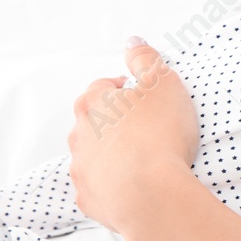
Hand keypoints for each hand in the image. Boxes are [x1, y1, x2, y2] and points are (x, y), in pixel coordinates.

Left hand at [66, 38, 198, 237]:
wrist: (152, 196)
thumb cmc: (159, 135)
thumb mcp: (162, 84)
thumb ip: (145, 59)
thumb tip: (132, 41)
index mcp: (93, 104)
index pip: (104, 87)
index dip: (127, 91)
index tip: (148, 101)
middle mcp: (78, 135)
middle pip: (95, 122)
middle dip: (116, 124)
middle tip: (149, 130)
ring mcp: (81, 169)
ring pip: (94, 155)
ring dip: (113, 154)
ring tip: (144, 161)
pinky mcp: (89, 199)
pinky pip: (100, 187)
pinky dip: (114, 185)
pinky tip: (136, 186)